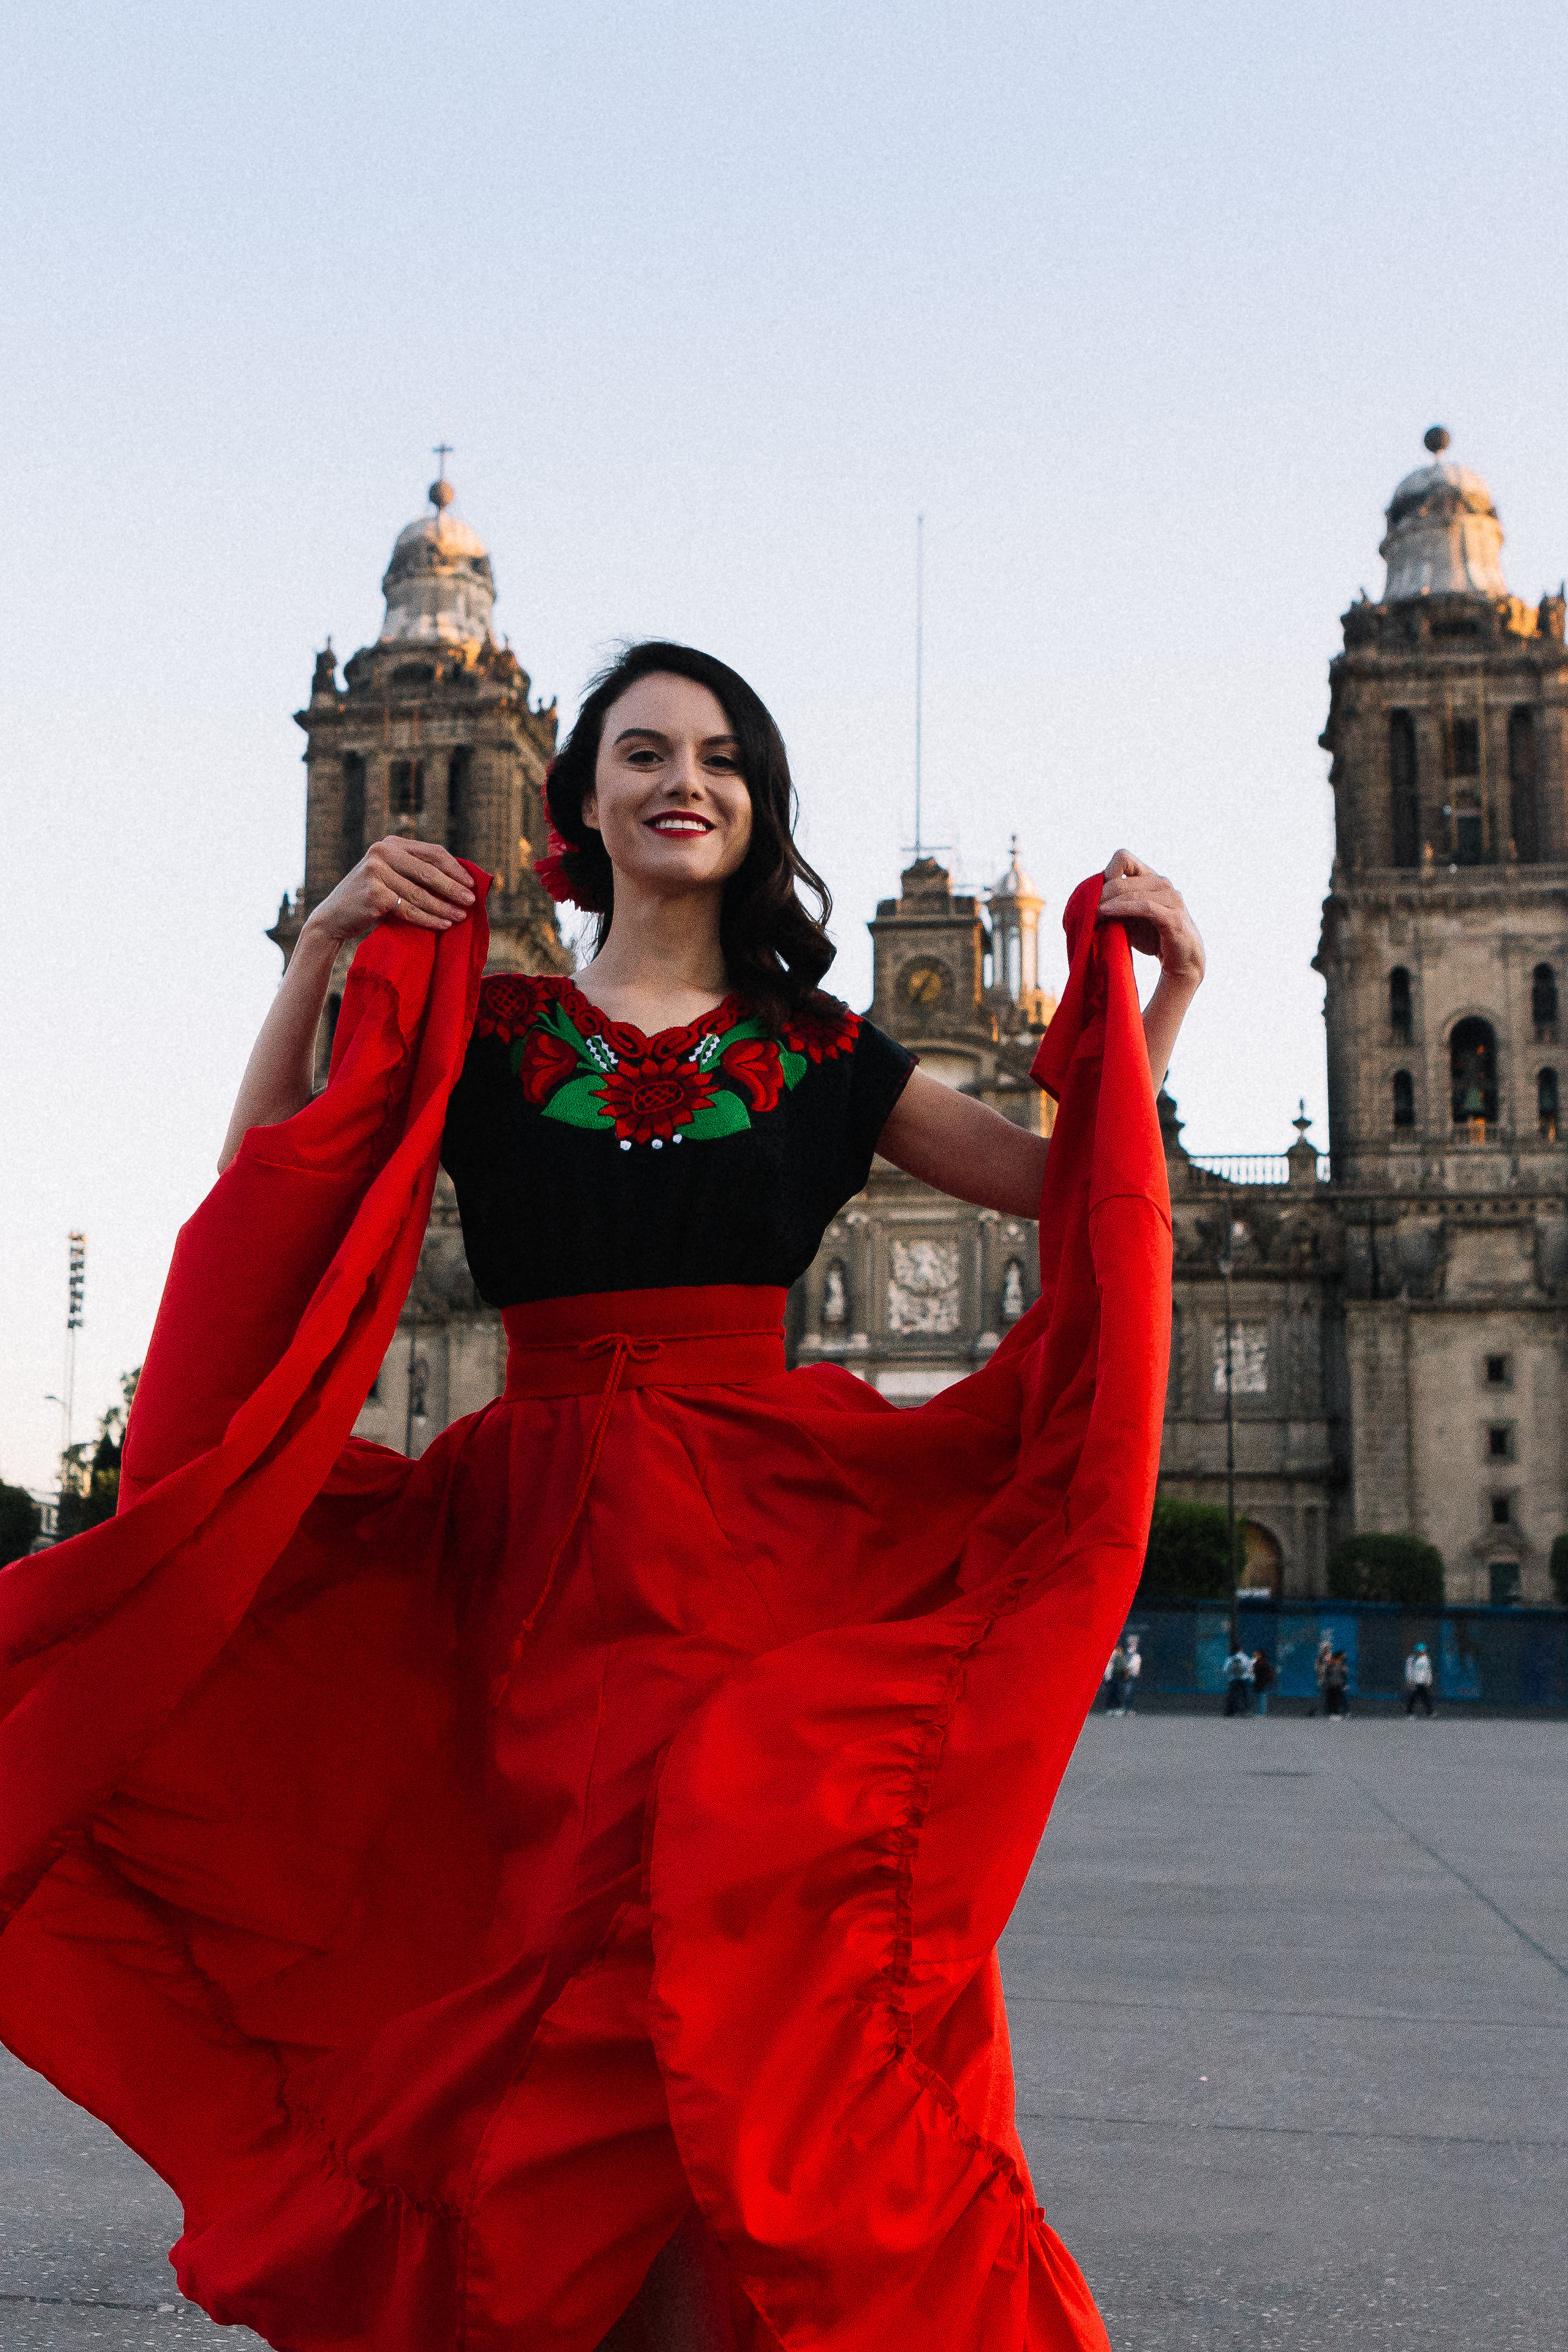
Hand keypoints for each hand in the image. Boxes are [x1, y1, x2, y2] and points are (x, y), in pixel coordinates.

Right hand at [304, 836, 476, 945]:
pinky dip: (428, 919)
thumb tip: (459, 880)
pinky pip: (409, 910)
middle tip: (472, 901)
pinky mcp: (374, 894)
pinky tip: (443, 925)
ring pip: (420, 894)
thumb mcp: (389, 875)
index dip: (455, 868)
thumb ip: (414, 871)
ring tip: (461, 917)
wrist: (333, 917)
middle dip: (453, 888)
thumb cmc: (369, 898)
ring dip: (444, 907)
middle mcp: (382, 853)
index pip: (431, 852)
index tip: (472, 883)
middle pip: (428, 872)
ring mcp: (376, 872)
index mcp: (391, 844)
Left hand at [1097, 849, 1204, 988]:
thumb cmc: (1153, 937)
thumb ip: (1114, 905)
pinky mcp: (1174, 917)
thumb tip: (1085, 903)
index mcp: (1150, 879)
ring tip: (1092, 914)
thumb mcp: (1129, 917)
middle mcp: (1162, 883)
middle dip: (1100, 894)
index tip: (1094, 894)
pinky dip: (1123, 909)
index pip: (1123, 858)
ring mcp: (1171, 898)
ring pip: (1131, 892)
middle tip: (1086, 910)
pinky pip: (1145, 907)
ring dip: (1108, 902)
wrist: (1182, 961)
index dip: (1106, 873)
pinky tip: (1106, 913)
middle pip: (1121, 879)